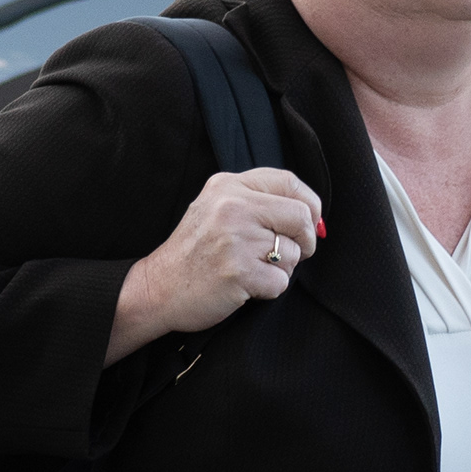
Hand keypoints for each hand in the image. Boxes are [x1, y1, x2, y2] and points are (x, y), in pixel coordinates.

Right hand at [106, 167, 324, 363]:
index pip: (289, 182)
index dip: (309, 205)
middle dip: (305, 240)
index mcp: (228, 185)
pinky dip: (269, 290)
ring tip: (252, 269)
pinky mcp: (238, 272)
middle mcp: (232, 206)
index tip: (308, 223)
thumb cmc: (194, 252)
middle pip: (300, 217)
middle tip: (290, 255)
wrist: (158, 288)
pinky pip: (281, 282)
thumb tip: (312, 216)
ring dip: (281, 269)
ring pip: (293, 253)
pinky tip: (245, 286)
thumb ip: (257, 202)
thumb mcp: (216, 208)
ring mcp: (235, 239)